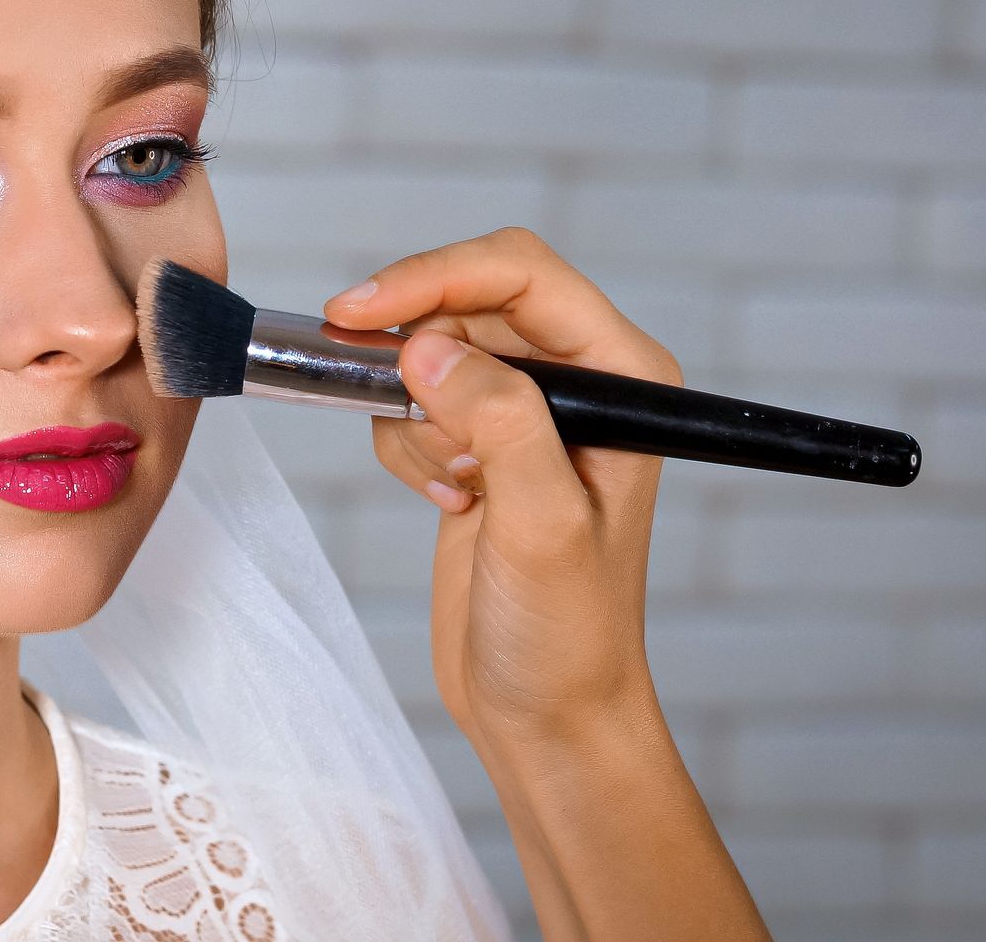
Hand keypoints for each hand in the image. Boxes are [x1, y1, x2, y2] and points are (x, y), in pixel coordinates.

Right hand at [323, 226, 683, 751]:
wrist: (543, 711)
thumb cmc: (570, 633)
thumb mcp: (541, 524)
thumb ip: (497, 420)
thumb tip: (425, 349)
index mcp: (624, 376)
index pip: (521, 274)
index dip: (436, 276)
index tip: (362, 312)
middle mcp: (579, 381)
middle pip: (466, 298)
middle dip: (411, 344)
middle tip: (367, 383)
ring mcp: (524, 412)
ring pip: (429, 349)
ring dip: (411, 411)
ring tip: (451, 485)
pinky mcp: (478, 445)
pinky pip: (410, 401)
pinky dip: (404, 445)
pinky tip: (445, 501)